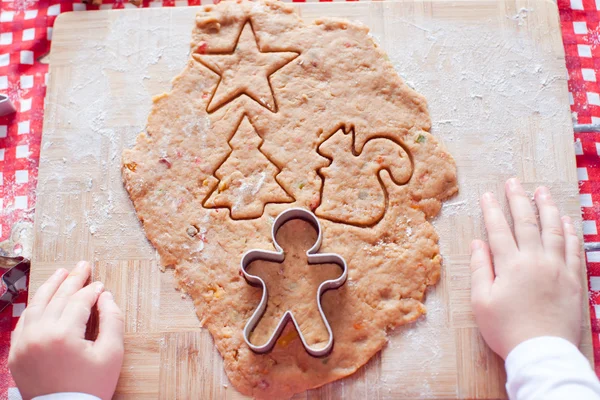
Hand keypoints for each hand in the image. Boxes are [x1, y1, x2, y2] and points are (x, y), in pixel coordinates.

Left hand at [9, 261, 124, 399]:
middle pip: (57, 298)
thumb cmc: (91, 387)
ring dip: (50, 287)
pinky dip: (35, 307)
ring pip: (37, 305)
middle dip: (73, 280)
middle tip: (83, 265)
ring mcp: (23, 344)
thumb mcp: (112, 354)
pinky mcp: (15, 354)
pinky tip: (43, 298)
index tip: (101, 285)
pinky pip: (24, 322)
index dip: (92, 291)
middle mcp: (39, 335)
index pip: (79, 301)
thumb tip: (105, 297)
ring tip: (61, 273)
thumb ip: (112, 320)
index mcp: (63, 335)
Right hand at [470, 178, 582, 359]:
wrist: (542, 352)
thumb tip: (477, 243)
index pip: (499, 229)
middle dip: (518, 200)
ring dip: (546, 207)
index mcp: (510, 265)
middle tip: (513, 182)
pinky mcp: (574, 279)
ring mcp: (558, 268)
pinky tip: (565, 220)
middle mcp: (535, 260)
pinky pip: (573, 248)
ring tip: (541, 191)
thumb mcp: (482, 302)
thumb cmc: (507, 329)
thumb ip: (480, 268)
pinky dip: (569, 231)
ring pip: (553, 230)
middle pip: (527, 223)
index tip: (486, 195)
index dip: (492, 210)